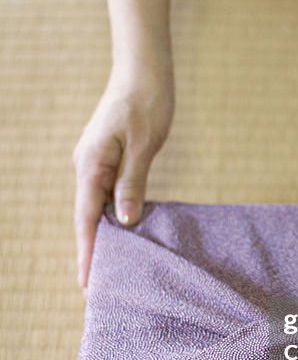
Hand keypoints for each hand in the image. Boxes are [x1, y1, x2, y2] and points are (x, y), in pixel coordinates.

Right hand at [72, 61, 174, 292]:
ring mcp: (96, 161)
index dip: (88, 252)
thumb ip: (133, 183)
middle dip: (92, 251)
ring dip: (102, 235)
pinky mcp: (108, 157)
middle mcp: (87, 165)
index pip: (86, 218)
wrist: (144, 70)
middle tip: (97, 289)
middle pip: (87, 217)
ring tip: (110, 269)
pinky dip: (112, 215)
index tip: (86, 283)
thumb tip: (125, 221)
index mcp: (92, 164)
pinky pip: (106, 193)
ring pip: (96, 207)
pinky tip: (123, 231)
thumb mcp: (145, 145)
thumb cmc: (147, 103)